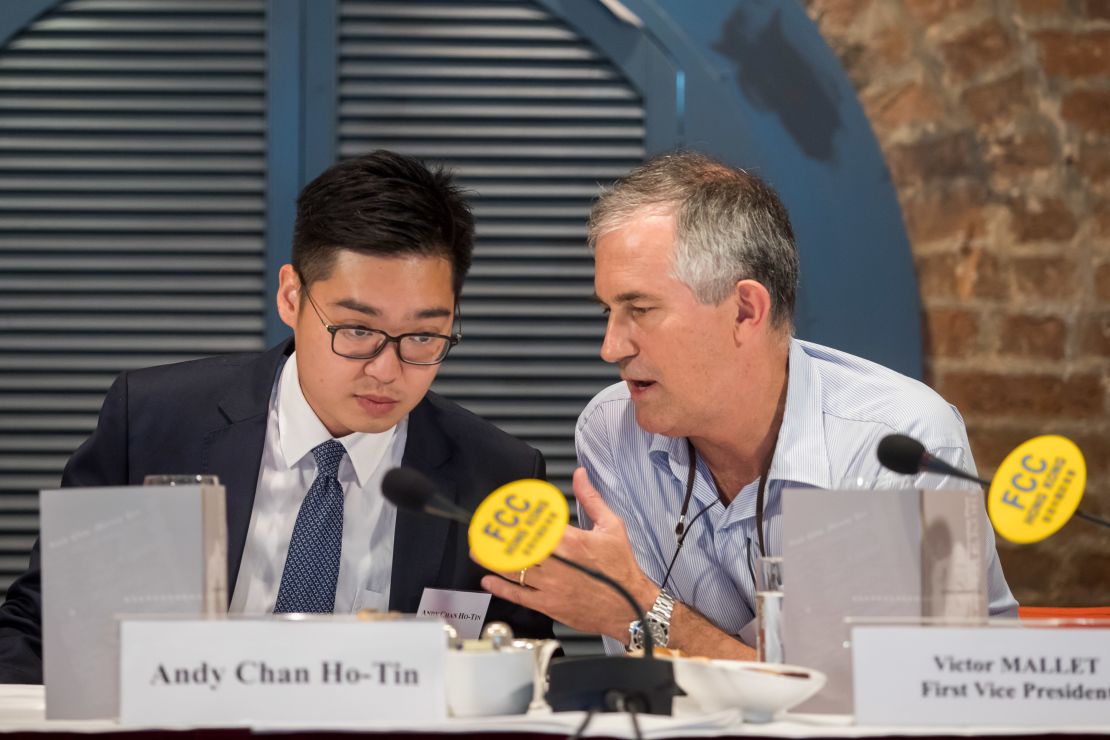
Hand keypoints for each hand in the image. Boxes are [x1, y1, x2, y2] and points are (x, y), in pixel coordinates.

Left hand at [479, 467, 657, 641]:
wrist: (631, 606)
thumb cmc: (621, 568)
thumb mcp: (611, 526)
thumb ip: (590, 499)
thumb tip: (580, 475)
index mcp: (571, 541)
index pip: (535, 524)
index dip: (515, 517)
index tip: (500, 510)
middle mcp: (558, 563)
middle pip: (518, 547)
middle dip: (496, 538)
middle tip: (480, 530)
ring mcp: (551, 586)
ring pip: (513, 570)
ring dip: (491, 560)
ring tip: (477, 551)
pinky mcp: (550, 604)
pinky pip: (519, 595)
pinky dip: (501, 587)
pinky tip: (488, 579)